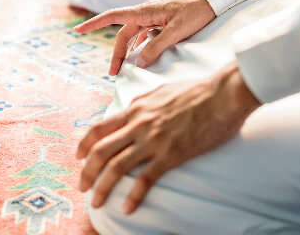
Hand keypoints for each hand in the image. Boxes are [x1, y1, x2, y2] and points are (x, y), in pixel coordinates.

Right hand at [75, 0, 215, 74]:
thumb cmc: (196, 11)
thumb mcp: (177, 32)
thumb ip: (157, 47)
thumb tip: (138, 63)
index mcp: (145, 11)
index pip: (113, 17)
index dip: (94, 24)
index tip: (78, 29)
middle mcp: (145, 12)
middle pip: (124, 33)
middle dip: (117, 53)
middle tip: (114, 74)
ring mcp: (153, 15)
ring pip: (135, 34)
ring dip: (129, 51)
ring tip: (126, 68)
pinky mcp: (162, 19)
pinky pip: (146, 33)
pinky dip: (142, 45)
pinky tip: (144, 56)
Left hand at [77, 62, 260, 213]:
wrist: (222, 94)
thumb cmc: (196, 90)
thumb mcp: (160, 90)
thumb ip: (142, 102)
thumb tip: (131, 108)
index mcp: (135, 109)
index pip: (99, 128)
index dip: (84, 145)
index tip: (78, 157)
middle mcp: (138, 125)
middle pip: (101, 151)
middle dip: (86, 171)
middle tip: (82, 186)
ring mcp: (153, 141)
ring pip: (117, 167)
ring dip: (102, 187)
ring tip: (96, 202)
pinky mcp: (171, 155)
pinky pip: (146, 179)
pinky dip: (134, 196)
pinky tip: (127, 208)